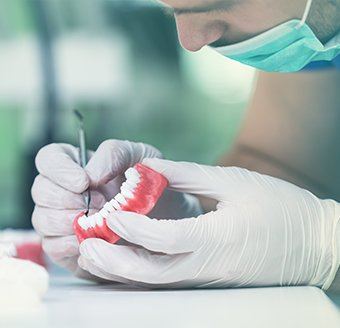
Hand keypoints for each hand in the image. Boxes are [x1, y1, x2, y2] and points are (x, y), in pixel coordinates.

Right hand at [31, 141, 200, 280]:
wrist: (166, 218)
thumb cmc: (150, 184)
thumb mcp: (139, 157)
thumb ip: (114, 154)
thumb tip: (90, 174)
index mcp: (76, 165)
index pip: (49, 158)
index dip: (59, 169)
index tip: (83, 181)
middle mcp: (63, 191)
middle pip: (41, 190)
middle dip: (67, 198)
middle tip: (99, 204)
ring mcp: (62, 220)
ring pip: (42, 219)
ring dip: (70, 221)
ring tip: (101, 221)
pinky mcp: (68, 248)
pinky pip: (53, 246)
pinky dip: (71, 243)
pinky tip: (94, 240)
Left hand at [78, 158, 339, 288]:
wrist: (312, 242)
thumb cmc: (279, 208)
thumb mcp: (234, 182)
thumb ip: (188, 175)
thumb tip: (150, 168)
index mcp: (219, 239)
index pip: (167, 238)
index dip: (135, 228)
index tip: (112, 214)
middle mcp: (209, 265)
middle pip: (152, 272)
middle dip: (115, 263)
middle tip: (85, 246)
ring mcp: (208, 276)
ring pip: (156, 280)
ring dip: (122, 269)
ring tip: (94, 254)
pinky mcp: (209, 277)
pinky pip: (168, 278)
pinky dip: (141, 270)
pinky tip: (124, 258)